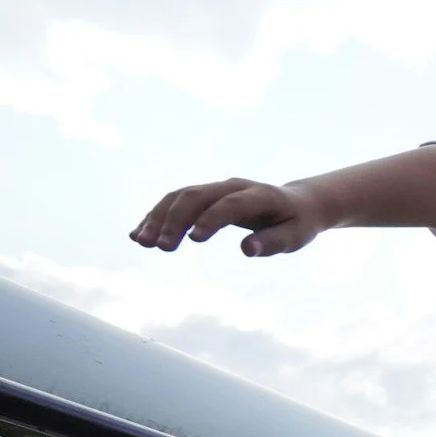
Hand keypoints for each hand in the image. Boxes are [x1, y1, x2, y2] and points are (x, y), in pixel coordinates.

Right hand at [131, 178, 323, 256]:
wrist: (296, 203)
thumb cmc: (296, 223)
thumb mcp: (294, 236)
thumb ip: (273, 242)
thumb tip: (247, 249)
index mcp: (259, 195)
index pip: (230, 205)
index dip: (211, 219)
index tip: (193, 240)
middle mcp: (232, 187)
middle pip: (197, 196)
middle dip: (176, 220)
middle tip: (161, 248)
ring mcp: (216, 189)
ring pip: (180, 197)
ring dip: (158, 218)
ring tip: (141, 242)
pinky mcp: (205, 197)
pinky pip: (176, 202)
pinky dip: (157, 217)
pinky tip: (139, 235)